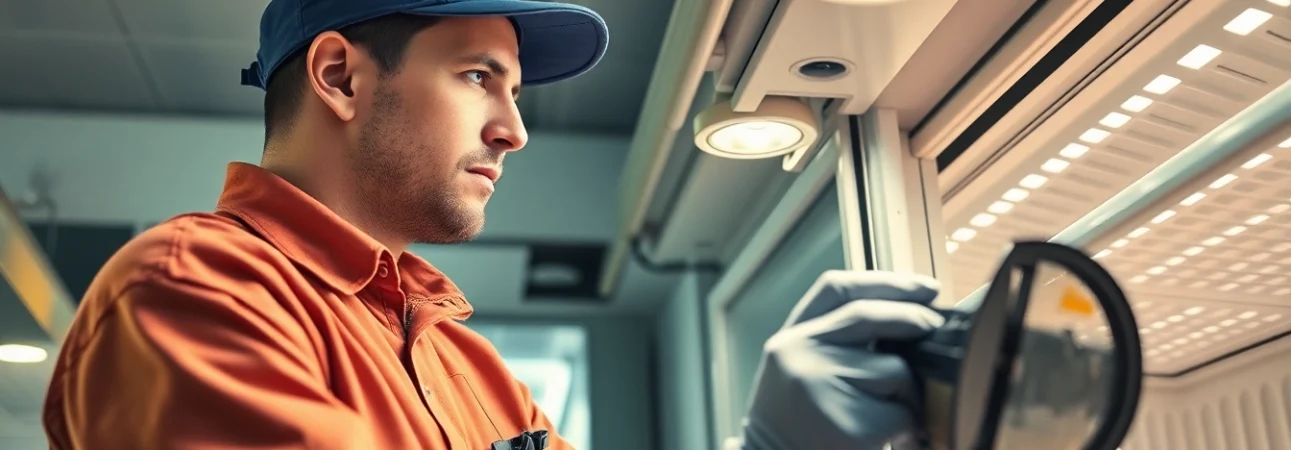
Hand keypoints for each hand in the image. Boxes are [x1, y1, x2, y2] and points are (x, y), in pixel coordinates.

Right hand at [738, 270, 945, 449]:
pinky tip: (886, 440)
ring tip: (884, 418)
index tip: (924, 287)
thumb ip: (836, 343)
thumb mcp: (801, 373)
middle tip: (934, 326)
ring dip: (905, 394)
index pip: (835, 290)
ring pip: (893, 369)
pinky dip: (907, 428)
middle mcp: (798, 355)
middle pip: (868, 317)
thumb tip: (908, 316)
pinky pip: (902, 413)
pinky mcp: (848, 425)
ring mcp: (821, 387)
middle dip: (913, 318)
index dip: (885, 282)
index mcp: (788, 340)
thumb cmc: (797, 427)